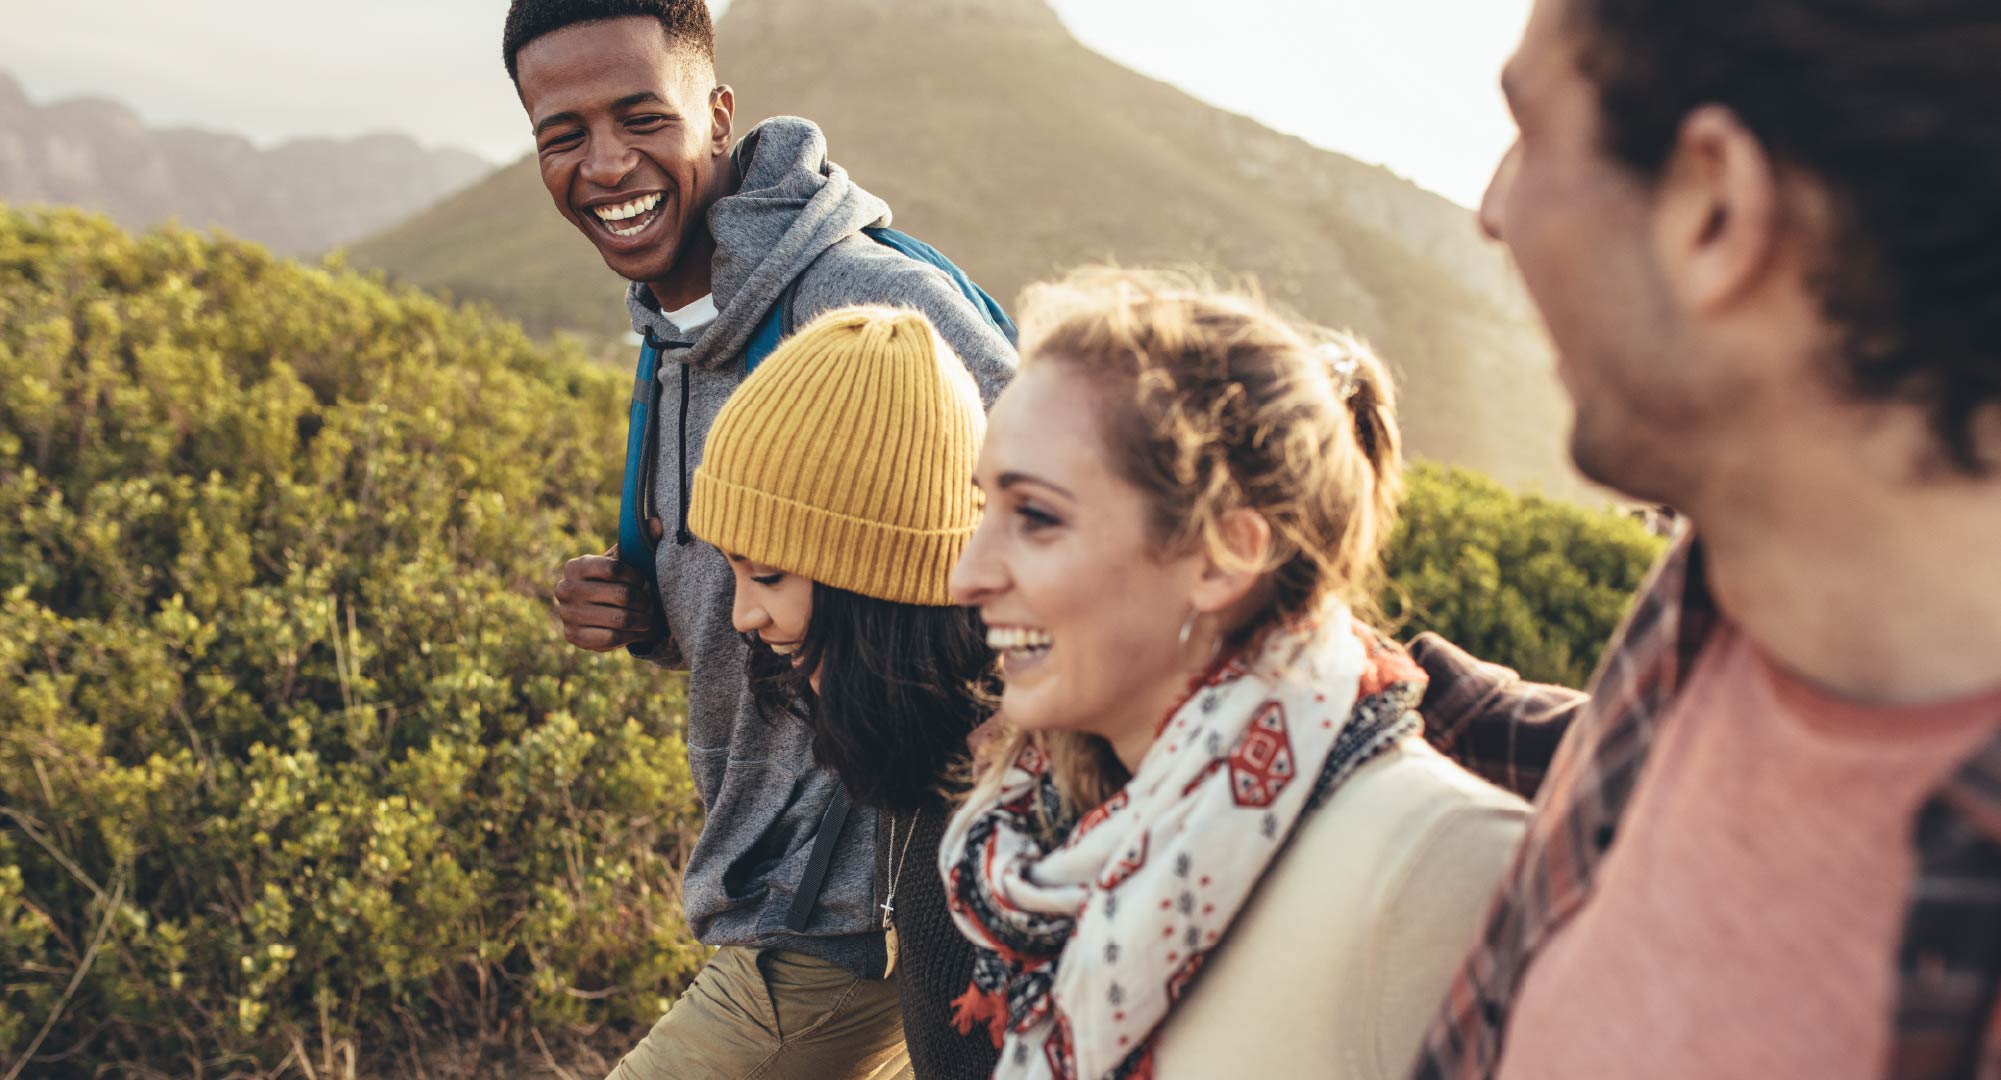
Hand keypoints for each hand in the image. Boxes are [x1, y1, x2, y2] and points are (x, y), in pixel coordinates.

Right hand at [554, 523, 665, 650]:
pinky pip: (612, 638)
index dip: (638, 577)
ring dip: (642, 620)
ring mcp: (566, 614)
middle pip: (622, 595)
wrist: (597, 612)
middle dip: (644, 601)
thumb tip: (657, 523)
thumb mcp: (625, 559)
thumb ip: (641, 540)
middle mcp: (565, 589)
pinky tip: (637, 630)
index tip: (645, 582)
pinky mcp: (573, 636)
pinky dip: (631, 635)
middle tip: (652, 603)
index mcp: (575, 566)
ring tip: (649, 617)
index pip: (616, 568)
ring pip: (620, 619)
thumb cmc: (615, 581)